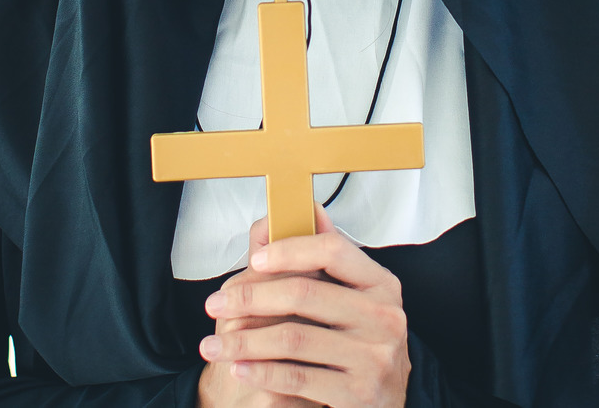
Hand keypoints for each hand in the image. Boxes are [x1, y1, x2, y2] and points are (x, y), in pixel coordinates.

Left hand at [206, 204, 410, 407]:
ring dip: (243, 341)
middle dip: (250, 296)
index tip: (254, 259)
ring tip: (214, 345)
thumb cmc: (362, 343)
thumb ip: (328, 258)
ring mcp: (374, 357)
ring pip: (292, 338)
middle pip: (304, 293)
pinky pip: (296, 378)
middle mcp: (384, 317)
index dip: (289, 250)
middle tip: (215, 305)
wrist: (384, 402)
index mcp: (381, 285)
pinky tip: (240, 367)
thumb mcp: (353, 298)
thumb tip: (308, 209)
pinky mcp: (358, 394)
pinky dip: (261, 372)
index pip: (333, 250)